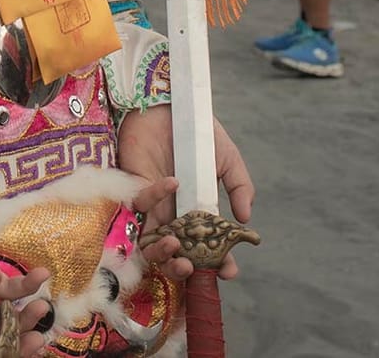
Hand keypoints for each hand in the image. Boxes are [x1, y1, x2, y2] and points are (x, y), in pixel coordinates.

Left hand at [116, 105, 254, 279]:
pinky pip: (140, 205)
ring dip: (161, 253)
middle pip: (174, 257)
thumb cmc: (198, 133)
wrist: (169, 105)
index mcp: (199, 214)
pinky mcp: (134, 188)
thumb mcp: (227, 159)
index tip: (227, 271)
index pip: (207, 250)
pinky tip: (174, 182)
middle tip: (192, 266)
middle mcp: (175, 216)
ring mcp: (153, 206)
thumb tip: (245, 219)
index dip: (217, 264)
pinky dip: (156, 198)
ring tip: (176, 244)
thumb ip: (240, 187)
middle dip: (182, 270)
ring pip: (150, 245)